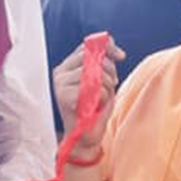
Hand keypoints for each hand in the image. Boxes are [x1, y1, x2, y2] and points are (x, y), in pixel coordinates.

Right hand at [53, 37, 125, 155]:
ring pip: (93, 71)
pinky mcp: (64, 96)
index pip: (87, 46)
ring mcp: (60, 84)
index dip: (107, 48)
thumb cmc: (94, 109)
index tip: (121, 56)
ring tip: (102, 97)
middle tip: (112, 83)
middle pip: (91, 56)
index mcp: (67, 66)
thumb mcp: (103, 80)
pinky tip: (96, 105)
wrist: (86, 136)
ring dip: (106, 85)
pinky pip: (94, 88)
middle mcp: (60, 72)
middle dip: (109, 69)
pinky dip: (102, 97)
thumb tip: (112, 43)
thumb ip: (104, 61)